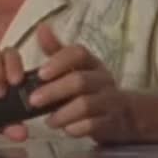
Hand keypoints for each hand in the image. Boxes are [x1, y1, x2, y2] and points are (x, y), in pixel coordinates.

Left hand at [30, 24, 136, 142]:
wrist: (124, 115)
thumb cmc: (89, 88)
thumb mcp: (74, 67)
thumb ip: (56, 50)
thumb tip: (41, 28)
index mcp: (91, 62)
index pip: (78, 53)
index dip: (59, 61)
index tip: (40, 73)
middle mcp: (103, 79)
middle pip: (79, 81)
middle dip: (53, 91)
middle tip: (33, 100)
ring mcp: (110, 101)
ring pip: (86, 105)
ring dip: (62, 113)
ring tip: (48, 121)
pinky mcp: (111, 122)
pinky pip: (94, 125)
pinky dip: (77, 128)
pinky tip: (66, 130)